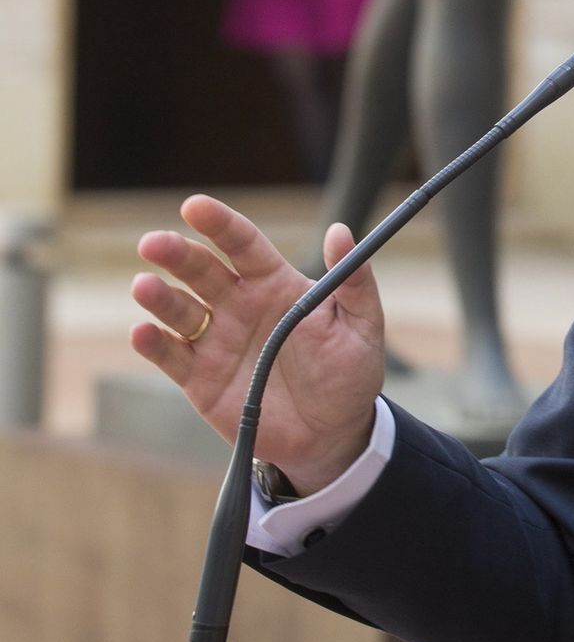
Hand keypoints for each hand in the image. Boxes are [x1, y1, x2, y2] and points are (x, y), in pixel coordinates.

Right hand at [130, 196, 385, 493]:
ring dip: (159, 297)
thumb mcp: (362, 325)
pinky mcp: (200, 379)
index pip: (243, 245)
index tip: (195, 206)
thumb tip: (341, 230)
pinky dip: (153, 344)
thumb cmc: (348, 373)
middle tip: (154, 242)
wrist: (332, 435)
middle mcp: (239, 306)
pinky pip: (171, 357)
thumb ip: (353, 280)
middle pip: (201, 271)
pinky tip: (142, 332)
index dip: (219, 224)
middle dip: (176, 254)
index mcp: (275, 285)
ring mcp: (216, 341)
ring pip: (180, 310)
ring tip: (143, 285)